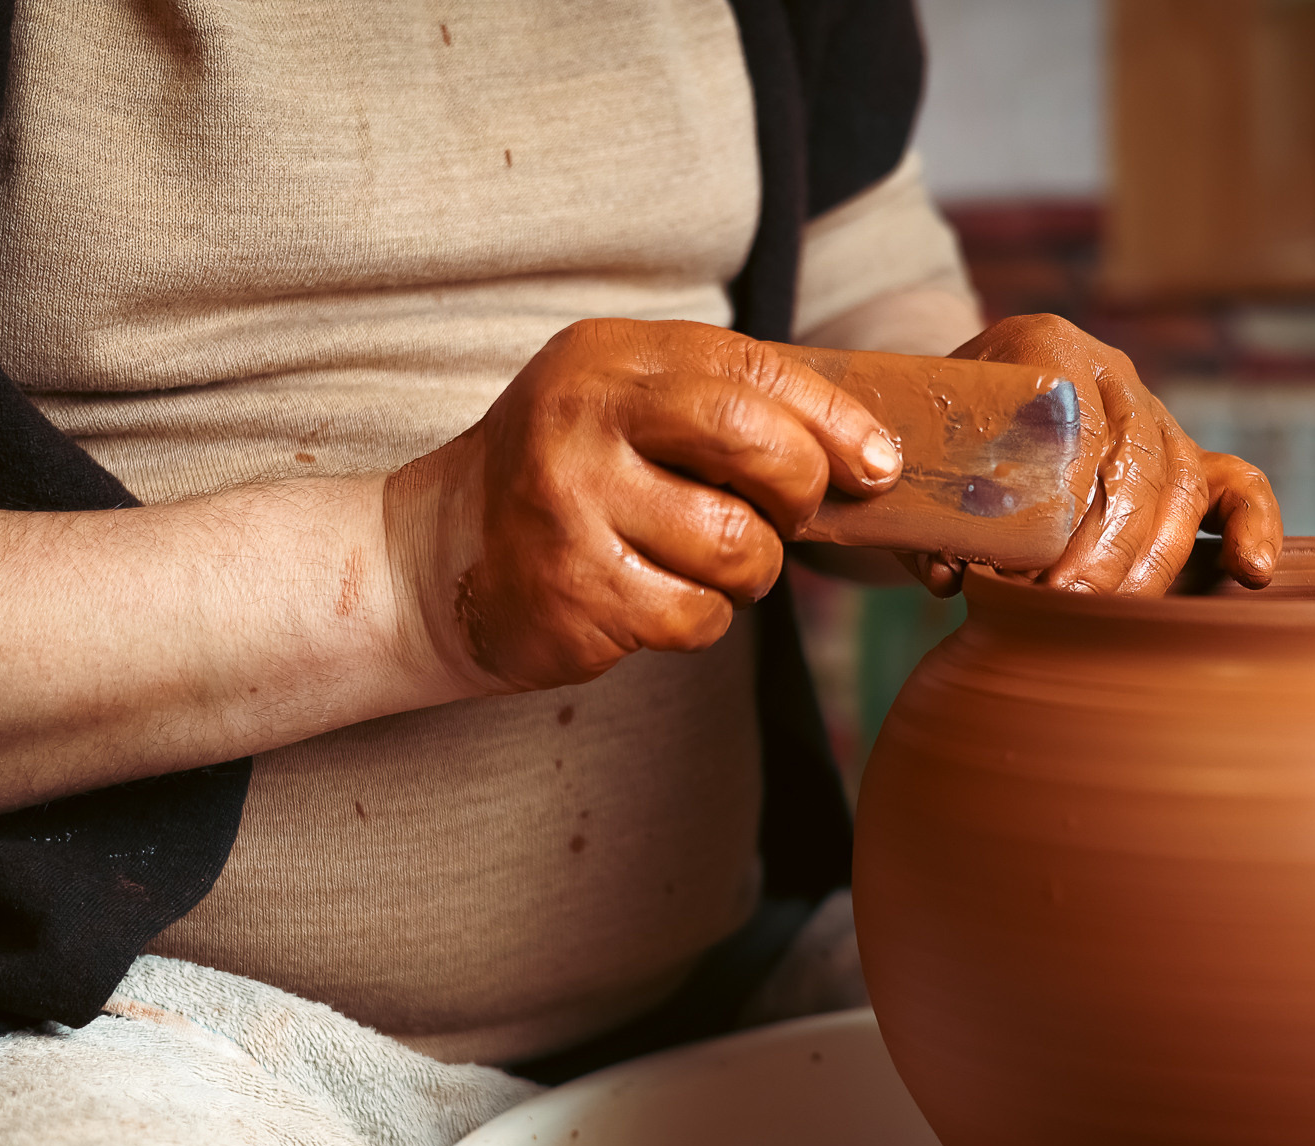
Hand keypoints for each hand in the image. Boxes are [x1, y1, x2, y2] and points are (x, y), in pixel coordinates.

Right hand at [394, 318, 902, 691]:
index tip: (877, 462)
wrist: (437, 559)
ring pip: (735, 544)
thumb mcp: (623, 409)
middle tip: (791, 515)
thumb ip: (723, 407)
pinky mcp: (574, 590)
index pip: (751, 369)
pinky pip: (696, 615)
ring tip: (710, 562)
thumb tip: (867, 452)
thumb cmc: (563, 481)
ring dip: (750, 570)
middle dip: (801, 491)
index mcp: (608, 358)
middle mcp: (583, 420)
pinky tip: (660, 599)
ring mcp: (571, 506)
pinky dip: (702, 618)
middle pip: (753, 443)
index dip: (832, 419)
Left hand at [904, 315, 1281, 597]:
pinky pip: (1235, 482)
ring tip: (1108, 615)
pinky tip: (1251, 571)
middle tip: (1065, 606)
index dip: (1067, 508)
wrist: (962, 412)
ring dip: (1151, 561)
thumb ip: (927, 518)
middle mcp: (1111, 373)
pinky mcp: (1183, 454)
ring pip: (1183, 484)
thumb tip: (949, 575)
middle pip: (1137, 464)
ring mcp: (1153, 412)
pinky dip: (1252, 524)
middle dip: (1107, 550)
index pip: (1081, 429)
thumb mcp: (922, 467)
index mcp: (1046, 347)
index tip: (1032, 573)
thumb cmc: (940, 446)